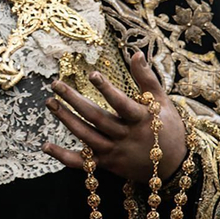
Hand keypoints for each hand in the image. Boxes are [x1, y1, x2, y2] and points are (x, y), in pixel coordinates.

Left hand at [43, 50, 186, 181]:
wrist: (174, 165)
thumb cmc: (169, 128)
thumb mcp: (162, 101)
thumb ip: (147, 78)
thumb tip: (135, 53)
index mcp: (141, 119)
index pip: (121, 104)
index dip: (107, 90)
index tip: (92, 74)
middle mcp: (126, 137)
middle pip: (96, 118)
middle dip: (74, 101)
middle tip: (56, 84)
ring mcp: (115, 152)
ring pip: (87, 137)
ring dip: (67, 120)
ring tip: (50, 103)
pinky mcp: (107, 165)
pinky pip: (82, 163)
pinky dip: (63, 156)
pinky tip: (45, 146)